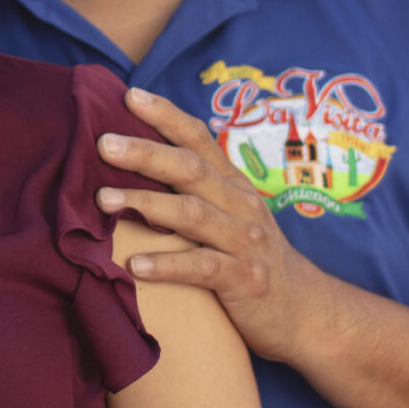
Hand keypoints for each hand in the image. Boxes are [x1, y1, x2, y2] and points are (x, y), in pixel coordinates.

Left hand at [96, 86, 334, 364]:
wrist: (305, 312)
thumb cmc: (252, 258)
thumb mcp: (231, 216)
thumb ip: (195, 191)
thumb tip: (136, 164)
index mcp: (232, 185)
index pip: (199, 139)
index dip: (166, 115)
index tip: (129, 95)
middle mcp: (240, 206)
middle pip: (190, 169)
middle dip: (145, 153)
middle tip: (103, 143)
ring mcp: (244, 242)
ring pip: (192, 214)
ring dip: (145, 204)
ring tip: (103, 201)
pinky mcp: (245, 279)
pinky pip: (202, 268)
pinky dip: (167, 264)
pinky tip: (135, 265)